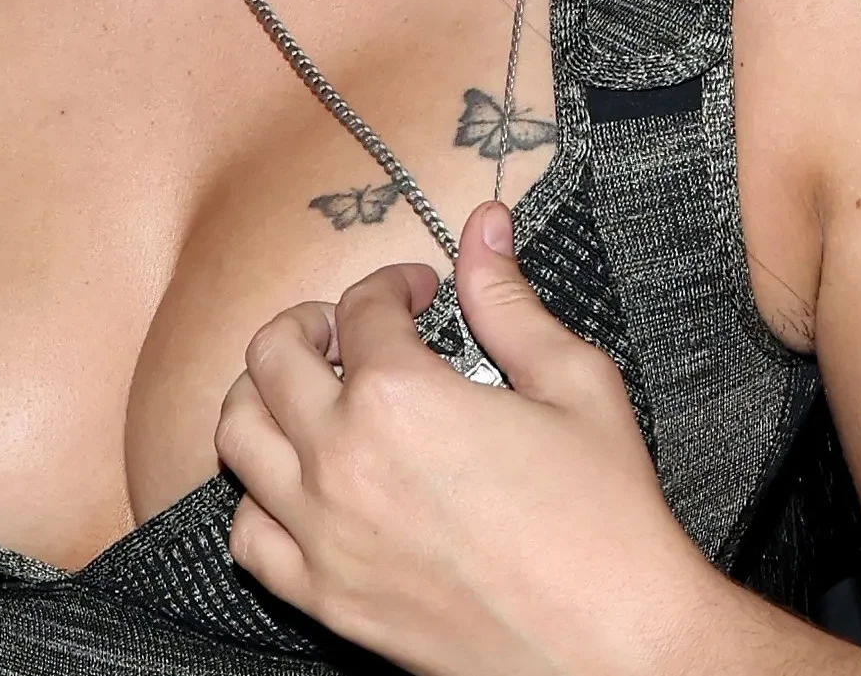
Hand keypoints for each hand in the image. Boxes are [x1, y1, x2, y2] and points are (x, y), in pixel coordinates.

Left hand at [215, 203, 720, 675]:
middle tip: (348, 329)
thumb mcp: (573, 383)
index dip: (391, 284)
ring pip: (238, 437)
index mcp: (399, 395)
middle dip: (308, 322)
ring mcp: (326, 535)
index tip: (418, 293)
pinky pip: (249, 538)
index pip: (361, 307)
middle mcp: (343, 459)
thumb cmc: (606, 522)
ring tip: (309, 391)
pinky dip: (259, 499)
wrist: (622, 650)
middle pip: (272, 355)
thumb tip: (484, 226)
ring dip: (264, 395)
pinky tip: (300, 484)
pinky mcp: (329, 601)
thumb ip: (509, 299)